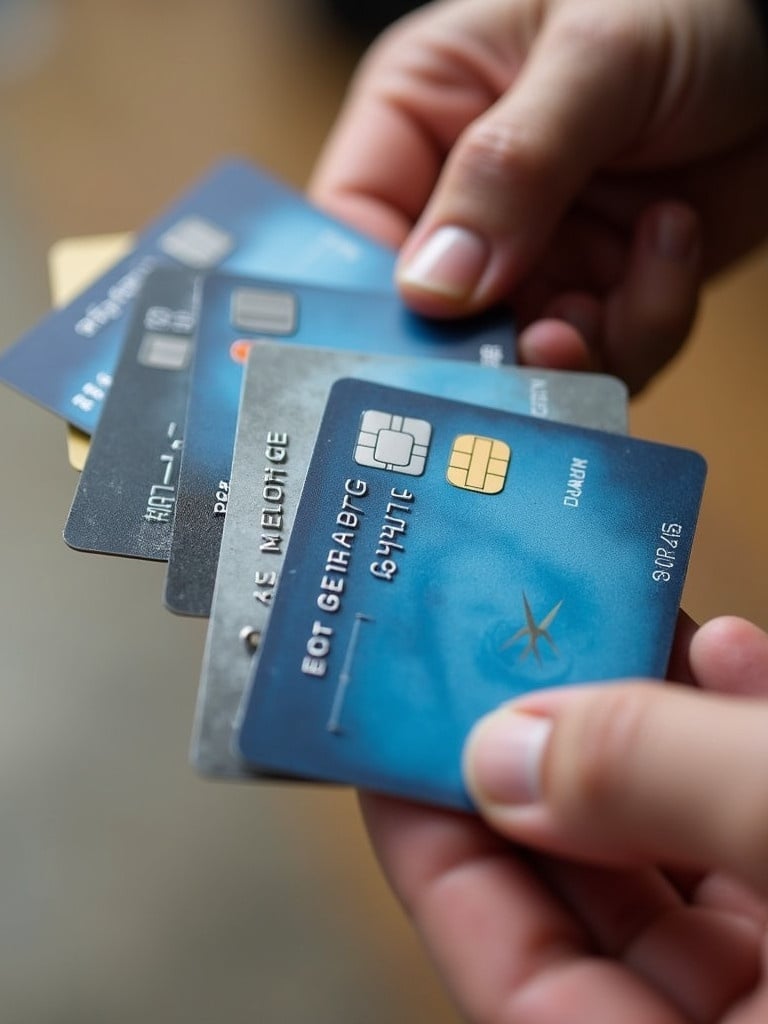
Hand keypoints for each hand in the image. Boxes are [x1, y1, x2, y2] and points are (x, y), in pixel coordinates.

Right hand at [311, 0, 767, 390]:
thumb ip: (509, 167)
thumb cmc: (686, 2)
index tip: (395, 354)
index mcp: (424, 120)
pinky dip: (644, 323)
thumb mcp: (592, 56)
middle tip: (529, 350)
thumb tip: (433, 288)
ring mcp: (536, 256)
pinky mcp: (604, 292)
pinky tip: (673, 240)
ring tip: (604, 301)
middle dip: (479, 353)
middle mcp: (467, 203)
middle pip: (432, 323)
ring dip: (573, 350)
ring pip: (520, 360)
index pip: (350, 231)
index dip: (362, 302)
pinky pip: (605, 355)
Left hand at [361, 616, 767, 1021]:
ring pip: (675, 842)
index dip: (437, 859)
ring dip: (648, 722)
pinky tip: (723, 652)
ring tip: (609, 626)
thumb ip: (648, 785)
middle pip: (595, 897)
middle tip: (496, 657)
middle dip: (548, 755)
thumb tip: (504, 748)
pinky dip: (734, 728)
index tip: (394, 745)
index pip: (516, 983)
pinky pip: (756, 814)